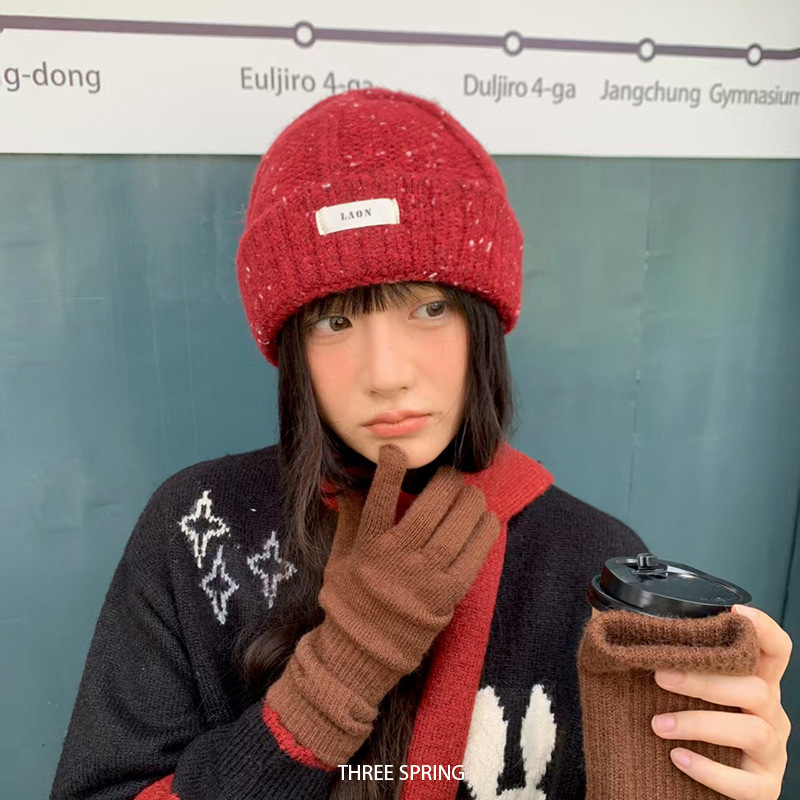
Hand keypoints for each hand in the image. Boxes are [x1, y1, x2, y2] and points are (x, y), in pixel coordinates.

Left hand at [651, 604, 792, 799]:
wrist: (680, 783)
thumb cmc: (680, 726)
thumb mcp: (675, 689)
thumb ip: (659, 656)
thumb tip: (610, 617)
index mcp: (753, 683)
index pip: (775, 650)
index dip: (763, 629)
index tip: (734, 613)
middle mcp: (770, 715)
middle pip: (758, 687)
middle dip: (705, 680)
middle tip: (659, 677)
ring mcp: (771, 754)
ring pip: (753, 730)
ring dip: (700, 723)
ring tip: (657, 725)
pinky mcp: (763, 790)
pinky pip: (745, 782)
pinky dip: (709, 770)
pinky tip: (677, 758)